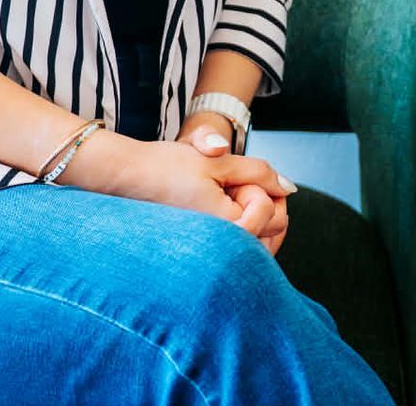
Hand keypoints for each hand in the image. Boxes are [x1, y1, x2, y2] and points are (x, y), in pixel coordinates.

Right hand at [180, 113, 289, 256]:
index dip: (260, 186)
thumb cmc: (166, 168)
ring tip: (228, 194)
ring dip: (256, 214)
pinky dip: (243, 225)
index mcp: (228, 228)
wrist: (127, 178)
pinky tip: (225, 207)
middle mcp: (223, 249)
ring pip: (261, 239)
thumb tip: (289, 188)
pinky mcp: (206, 253)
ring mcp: (214, 254)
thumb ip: (259, 173)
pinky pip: (242, 245)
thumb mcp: (218, 161)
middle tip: (234, 183)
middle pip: (274, 229)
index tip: (231, 177)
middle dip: (264, 200)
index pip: (274, 211)